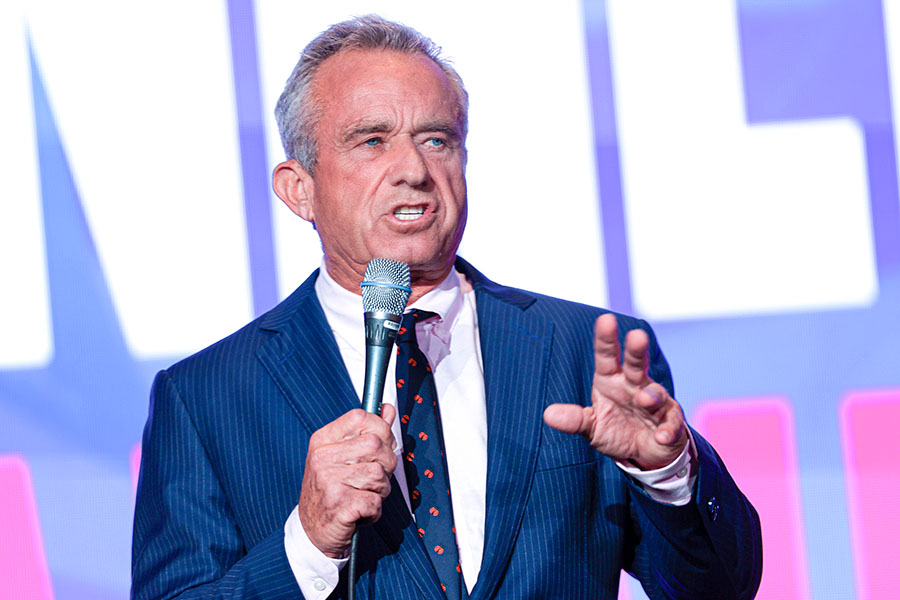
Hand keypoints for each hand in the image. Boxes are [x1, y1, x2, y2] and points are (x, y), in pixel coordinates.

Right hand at [298, 405, 397, 557]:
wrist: (311, 531)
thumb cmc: (330, 491)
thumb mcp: (341, 457)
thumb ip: (366, 432)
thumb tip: (387, 409)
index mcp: (323, 440)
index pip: (360, 417)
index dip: (380, 429)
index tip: (382, 444)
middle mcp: (322, 457)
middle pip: (376, 444)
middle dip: (386, 463)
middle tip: (375, 478)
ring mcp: (329, 480)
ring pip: (379, 474)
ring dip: (380, 490)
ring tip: (364, 495)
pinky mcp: (339, 505)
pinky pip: (376, 501)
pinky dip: (374, 511)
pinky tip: (360, 511)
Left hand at [543, 313, 686, 469]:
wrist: (645, 453)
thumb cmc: (617, 431)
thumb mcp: (592, 427)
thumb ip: (574, 420)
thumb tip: (548, 414)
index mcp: (611, 381)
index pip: (606, 356)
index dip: (606, 339)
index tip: (606, 319)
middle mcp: (633, 386)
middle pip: (635, 364)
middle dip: (636, 350)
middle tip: (637, 336)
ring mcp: (655, 403)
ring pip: (656, 393)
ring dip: (652, 396)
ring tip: (645, 400)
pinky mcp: (671, 422)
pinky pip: (671, 423)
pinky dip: (668, 430)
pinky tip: (662, 436)